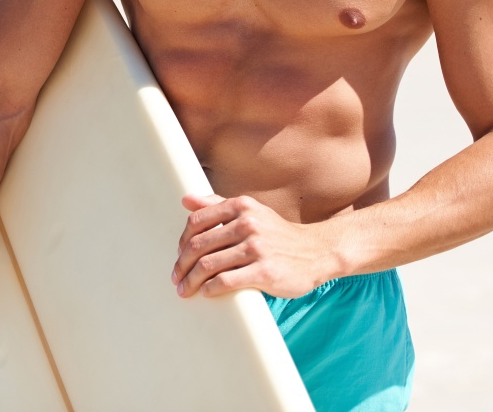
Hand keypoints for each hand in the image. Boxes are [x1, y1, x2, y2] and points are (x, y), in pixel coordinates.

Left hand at [171, 193, 333, 298]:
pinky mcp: (265, 271)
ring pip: (208, 265)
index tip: (179, 255)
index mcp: (241, 206)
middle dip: (182, 264)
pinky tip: (206, 293)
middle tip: (176, 278)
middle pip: (199, 245)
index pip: (197, 221)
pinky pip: (226, 281)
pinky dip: (210, 289)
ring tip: (185, 290)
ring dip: (191, 281)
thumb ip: (218, 204)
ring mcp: (256, 247)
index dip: (183, 241)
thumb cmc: (277, 234)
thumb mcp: (251, 212)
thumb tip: (185, 200)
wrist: (315, 251)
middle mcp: (247, 223)